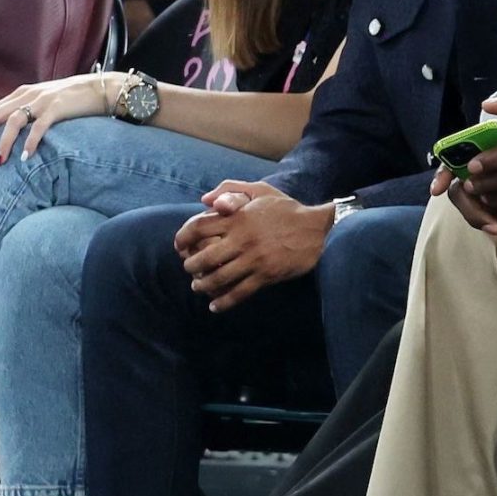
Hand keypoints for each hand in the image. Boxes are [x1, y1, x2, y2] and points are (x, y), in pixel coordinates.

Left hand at [0, 72, 122, 163]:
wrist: (102, 88)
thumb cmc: (74, 99)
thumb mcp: (45, 100)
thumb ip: (28, 110)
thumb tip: (12, 133)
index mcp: (22, 93)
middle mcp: (29, 94)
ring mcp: (43, 100)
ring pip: (13, 121)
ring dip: (3, 142)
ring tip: (0, 161)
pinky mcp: (58, 108)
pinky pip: (39, 127)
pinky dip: (30, 142)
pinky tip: (26, 156)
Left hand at [172, 179, 332, 311]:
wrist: (318, 229)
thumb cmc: (287, 209)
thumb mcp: (262, 191)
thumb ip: (232, 189)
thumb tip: (205, 200)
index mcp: (239, 218)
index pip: (199, 227)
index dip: (183, 238)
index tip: (179, 246)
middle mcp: (243, 239)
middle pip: (203, 257)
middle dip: (191, 265)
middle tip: (189, 268)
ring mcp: (254, 259)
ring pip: (218, 278)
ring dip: (203, 285)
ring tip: (199, 286)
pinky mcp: (266, 275)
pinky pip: (239, 293)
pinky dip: (223, 302)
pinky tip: (215, 306)